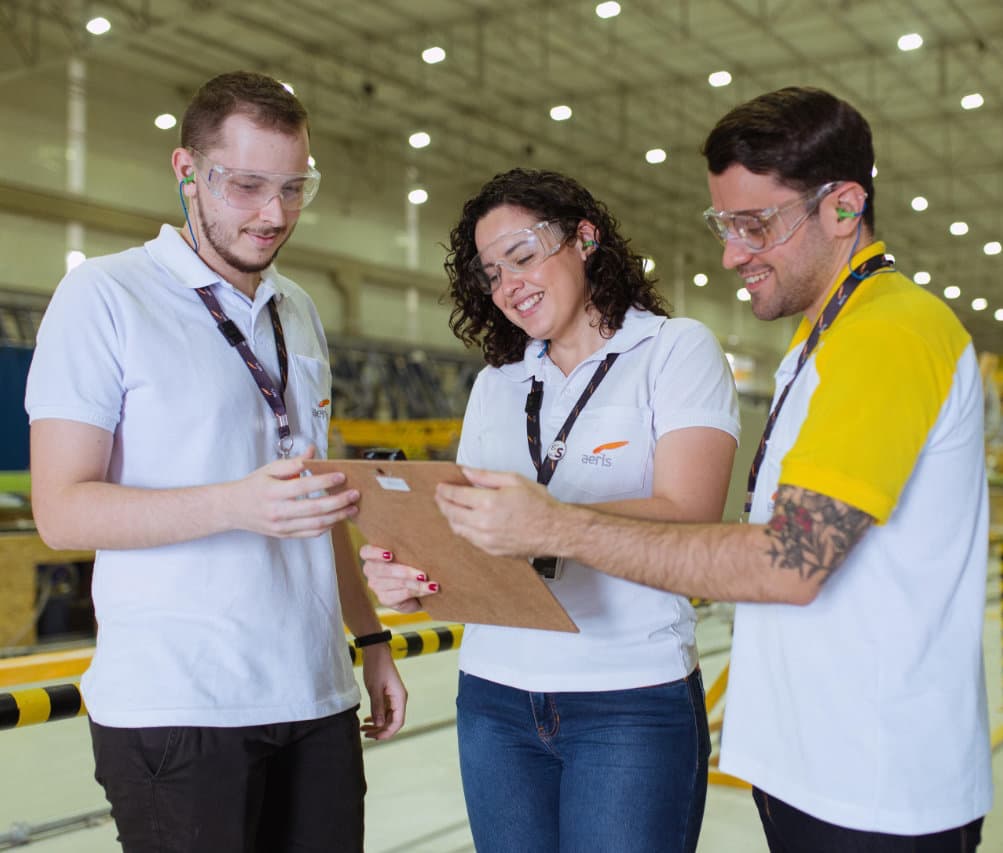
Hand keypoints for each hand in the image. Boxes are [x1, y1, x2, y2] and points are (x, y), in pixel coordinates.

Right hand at [225, 446, 359, 537]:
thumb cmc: (254, 486)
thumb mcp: (270, 469)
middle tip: (354, 494)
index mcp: (273, 491)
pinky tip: (337, 518)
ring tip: (352, 508)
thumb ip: (294, 462)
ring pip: (315, 524)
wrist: (232, 509)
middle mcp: (278, 511)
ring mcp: (281, 526)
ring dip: (338, 516)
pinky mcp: (284, 535)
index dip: (324, 481)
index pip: (303, 486)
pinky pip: (310, 533)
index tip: (341, 475)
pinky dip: (327, 527)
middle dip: (338, 502)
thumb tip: (313, 451)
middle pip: (314, 508)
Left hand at [359, 644, 406, 739]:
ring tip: (364, 729)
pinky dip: (377, 717)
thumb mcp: (375, 688)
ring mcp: (394, 697)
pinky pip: (384, 710)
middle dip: (380, 730)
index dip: (387, 732)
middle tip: (366, 735)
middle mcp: (399, 699)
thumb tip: (379, 724)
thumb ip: (377, 707)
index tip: (374, 737)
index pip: (397, 722)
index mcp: (400, 698)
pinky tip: (367, 720)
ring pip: (388, 717)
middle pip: (393, 722)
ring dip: (377, 725)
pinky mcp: (388, 694)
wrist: (376, 651)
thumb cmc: (377, 667)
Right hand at [360, 545, 437, 611]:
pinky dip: (417, 591)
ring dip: (416, 584)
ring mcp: (375, 585)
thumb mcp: (408, 554)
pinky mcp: (384, 599)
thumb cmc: (412, 563)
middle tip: (423, 574)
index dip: (375, 553)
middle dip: (405, 572)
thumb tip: (427, 544)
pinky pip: (401, 594)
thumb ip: (409, 549)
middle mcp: (371, 570)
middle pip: (383, 570)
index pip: (366, 552)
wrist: (417, 589)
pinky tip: (428, 590)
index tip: (390, 555)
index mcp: (373, 555)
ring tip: (431, 584)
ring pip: (396, 583)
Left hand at [434, 467, 560, 556]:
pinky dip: (462, 529)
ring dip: (450, 517)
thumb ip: (486, 476)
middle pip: (452, 512)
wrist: (555, 530)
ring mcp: (487, 539)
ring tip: (449, 508)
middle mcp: (485, 522)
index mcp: (490, 502)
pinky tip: (464, 521)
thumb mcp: (514, 480)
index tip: (441, 486)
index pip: (456, 495)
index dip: (445, 490)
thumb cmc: (540, 506)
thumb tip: (466, 472)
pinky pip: (469, 539)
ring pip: (457, 528)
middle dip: (442, 503)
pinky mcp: (491, 550)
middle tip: (440, 496)